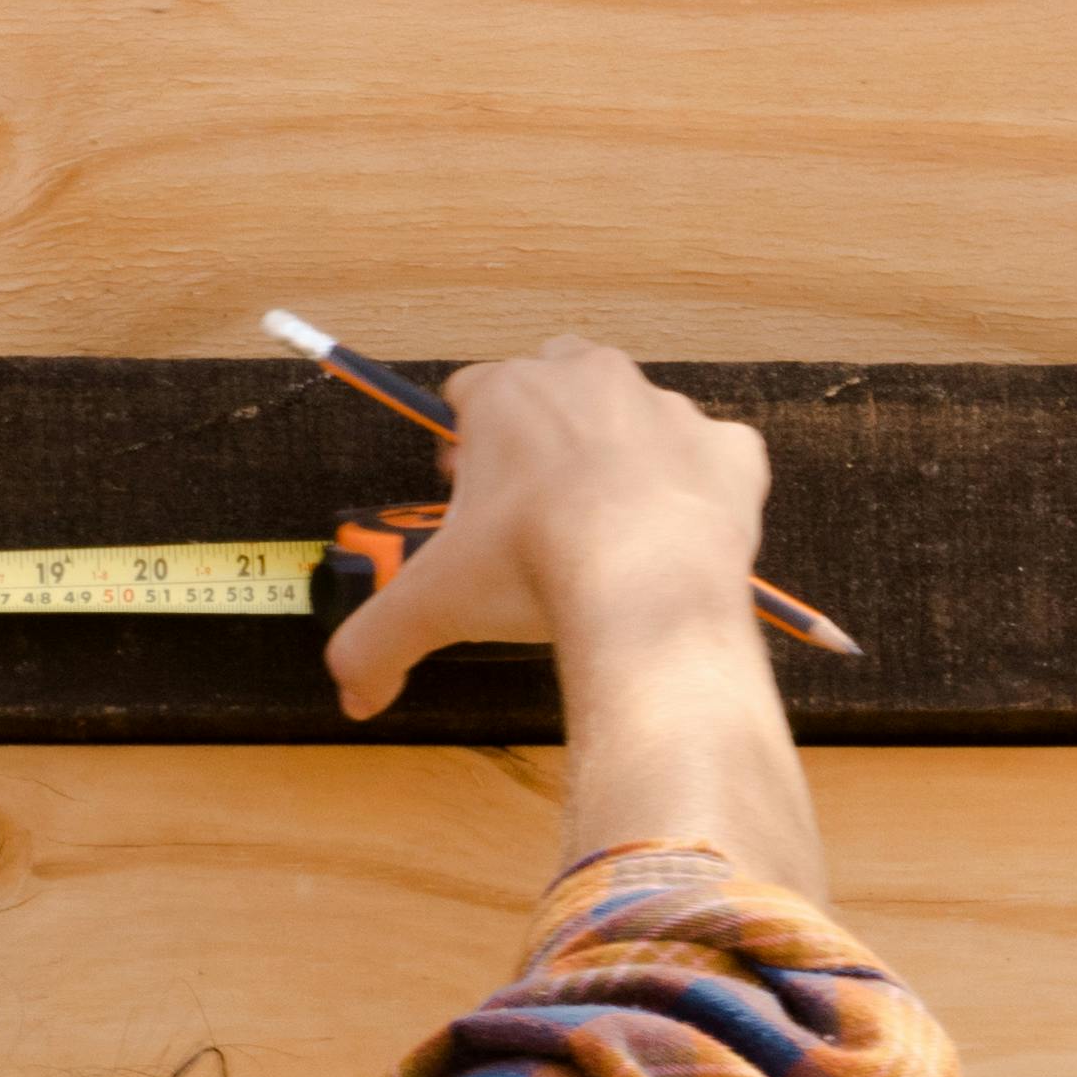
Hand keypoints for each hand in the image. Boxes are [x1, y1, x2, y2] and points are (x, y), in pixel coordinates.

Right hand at [318, 338, 770, 723]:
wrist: (645, 584)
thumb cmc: (532, 568)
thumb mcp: (432, 605)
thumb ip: (375, 644)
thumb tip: (349, 698)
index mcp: (508, 394)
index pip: (469, 395)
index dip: (463, 447)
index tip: (468, 495)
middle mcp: (588, 378)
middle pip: (553, 381)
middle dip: (542, 431)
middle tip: (534, 506)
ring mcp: (665, 407)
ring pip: (634, 415)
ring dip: (620, 456)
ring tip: (610, 529)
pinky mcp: (728, 447)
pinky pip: (711, 456)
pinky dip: (695, 489)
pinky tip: (676, 537)